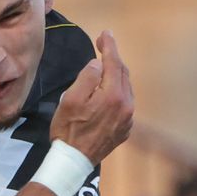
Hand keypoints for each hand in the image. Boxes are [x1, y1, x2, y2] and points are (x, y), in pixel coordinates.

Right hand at [48, 31, 134, 164]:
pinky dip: (117, 93)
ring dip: (116, 76)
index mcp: (113, 95)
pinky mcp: (125, 130)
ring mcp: (128, 120)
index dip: (109, 46)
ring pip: (125, 89)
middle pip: (123, 74)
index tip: (105, 33)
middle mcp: (126, 106)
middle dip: (113, 59)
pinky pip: (124, 104)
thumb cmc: (68, 129)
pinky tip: (107, 94)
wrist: (73, 161)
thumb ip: (87, 77)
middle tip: (102, 46)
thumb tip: (98, 65)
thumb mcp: (71, 98)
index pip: (114, 63)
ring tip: (104, 68)